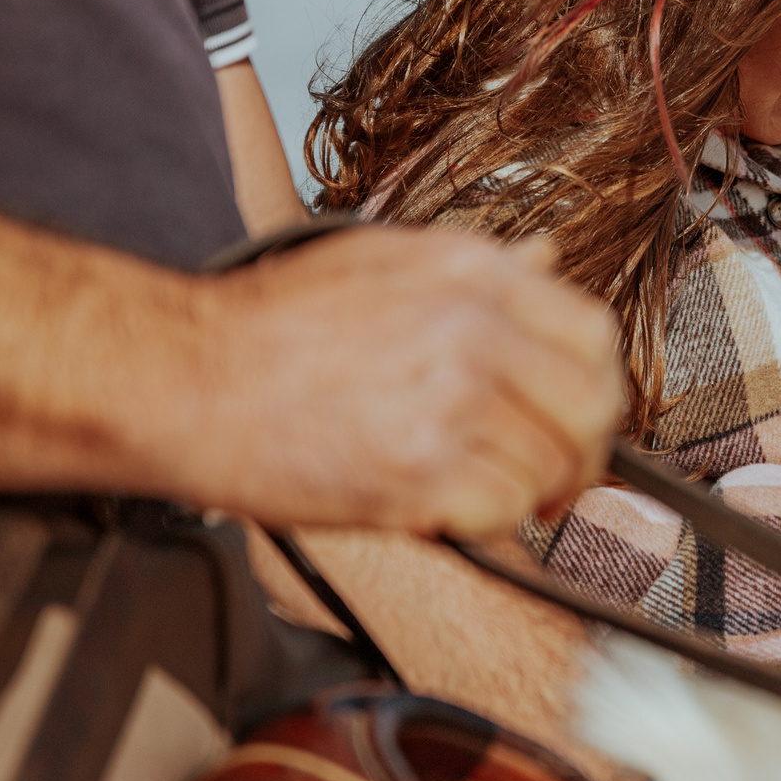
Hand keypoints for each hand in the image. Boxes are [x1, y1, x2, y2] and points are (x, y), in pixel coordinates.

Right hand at [166, 225, 623, 534]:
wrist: (186, 374)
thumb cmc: (269, 324)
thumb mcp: (381, 259)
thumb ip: (476, 266)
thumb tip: (546, 259)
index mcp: (472, 273)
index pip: (594, 334)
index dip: (595, 386)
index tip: (574, 416)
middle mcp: (474, 330)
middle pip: (592, 406)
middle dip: (580, 452)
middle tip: (551, 476)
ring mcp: (451, 400)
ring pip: (551, 466)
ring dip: (524, 492)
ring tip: (474, 489)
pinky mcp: (419, 472)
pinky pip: (503, 511)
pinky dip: (484, 522)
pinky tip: (441, 507)